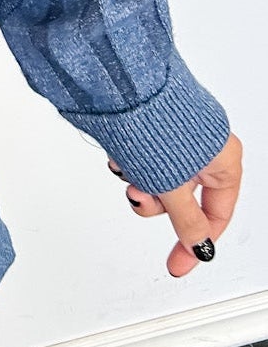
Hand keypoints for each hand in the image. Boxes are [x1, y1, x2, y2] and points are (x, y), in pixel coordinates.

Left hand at [107, 130, 242, 276]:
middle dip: (158, 203)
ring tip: (127, 169)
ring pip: (160, 180)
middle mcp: (206, 149)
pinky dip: (132, 164)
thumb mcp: (173, 186)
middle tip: (139, 196)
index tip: (177, 262)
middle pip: (184, 199)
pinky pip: (146, 160)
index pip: (217, 215)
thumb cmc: (157, 122)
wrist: (125, 84)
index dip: (195, 242)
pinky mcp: (154, 129)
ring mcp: (179, 138)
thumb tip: (198, 247)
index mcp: (224, 160)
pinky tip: (121, 156)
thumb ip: (188, 221)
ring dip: (141, 183)